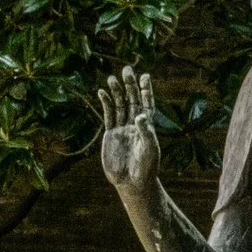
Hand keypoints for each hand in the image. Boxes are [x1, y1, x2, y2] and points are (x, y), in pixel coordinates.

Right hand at [99, 67, 160, 194]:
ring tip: (112, 78)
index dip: (146, 90)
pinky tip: (102, 93)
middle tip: (127, 69)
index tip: (145, 76)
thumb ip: (146, 132)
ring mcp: (122, 128)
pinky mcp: (111, 134)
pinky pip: (108, 115)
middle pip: (132, 100)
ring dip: (117, 92)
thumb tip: (141, 115)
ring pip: (119, 106)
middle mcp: (135, 124)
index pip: (147, 104)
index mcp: (148, 126)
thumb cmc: (146, 167)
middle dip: (130, 85)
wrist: (132, 182)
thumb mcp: (149, 149)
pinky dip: (106, 104)